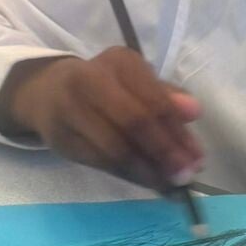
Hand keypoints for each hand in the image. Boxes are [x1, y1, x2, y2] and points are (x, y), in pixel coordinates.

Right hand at [0, 49, 202, 190]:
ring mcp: (70, 110)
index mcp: (119, 61)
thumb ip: (167, 96)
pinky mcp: (61, 140)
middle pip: (134, 123)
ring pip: (116, 148)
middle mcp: (90, 80)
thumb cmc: (106, 85)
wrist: (48, 92)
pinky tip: (148, 182)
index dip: (177, 131)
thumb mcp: (137, 81)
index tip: (198, 156)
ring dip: (148, 171)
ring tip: (170, 184)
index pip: (154, 100)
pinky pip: (101, 163)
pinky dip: (129, 176)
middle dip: (165, 153)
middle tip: (186, 175)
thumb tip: (194, 112)